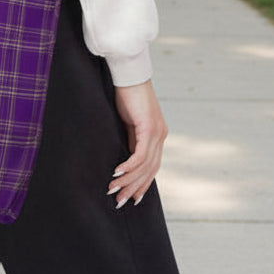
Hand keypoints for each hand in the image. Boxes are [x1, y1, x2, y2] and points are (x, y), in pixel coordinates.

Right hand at [108, 80, 168, 208]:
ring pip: (145, 166)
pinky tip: (116, 173)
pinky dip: (128, 166)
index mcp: (157, 134)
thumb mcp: (128, 120)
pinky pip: (139, 154)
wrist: (129, 72)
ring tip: (113, 190)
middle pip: (150, 171)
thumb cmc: (126, 93)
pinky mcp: (148, 127)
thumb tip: (123, 156)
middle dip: (134, 188)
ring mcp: (156, 132)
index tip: (132, 198)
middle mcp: (160, 135)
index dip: (142, 184)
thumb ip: (130, 137)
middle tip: (120, 201)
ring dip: (128, 180)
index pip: (152, 166)